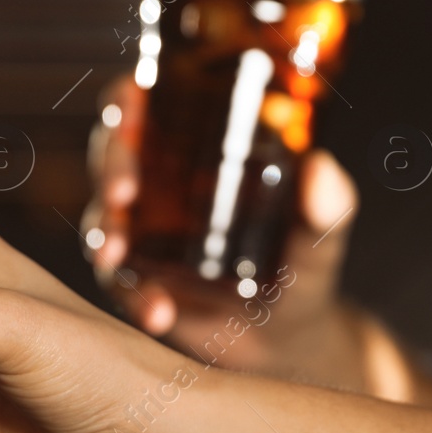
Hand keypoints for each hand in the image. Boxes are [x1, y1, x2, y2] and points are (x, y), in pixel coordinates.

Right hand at [83, 76, 373, 392]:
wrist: (288, 335)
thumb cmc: (302, 264)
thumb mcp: (320, 236)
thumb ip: (328, 208)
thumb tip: (322, 168)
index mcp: (198, 147)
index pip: (149, 103)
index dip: (131, 97)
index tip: (133, 102)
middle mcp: (160, 181)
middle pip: (113, 152)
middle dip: (112, 166)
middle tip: (125, 192)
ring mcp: (142, 232)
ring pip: (104, 217)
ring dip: (105, 233)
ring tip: (116, 255)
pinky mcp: (137, 280)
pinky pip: (121, 283)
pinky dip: (136, 297)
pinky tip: (158, 313)